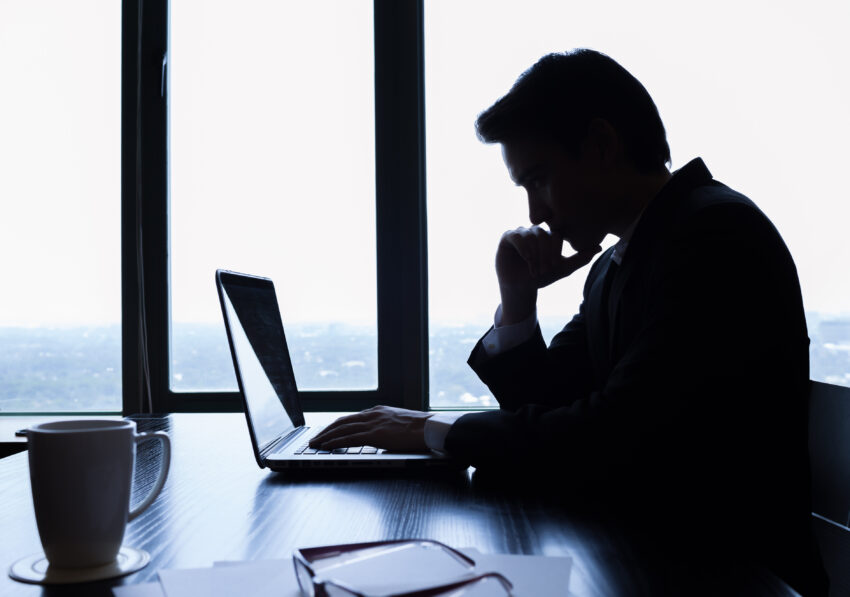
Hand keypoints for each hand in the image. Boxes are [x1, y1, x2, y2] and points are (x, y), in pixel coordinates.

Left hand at [309, 405, 432, 451]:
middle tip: (315, 439)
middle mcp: (373, 414)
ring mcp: (373, 423)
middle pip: (343, 421)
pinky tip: (326, 446)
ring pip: (342, 429)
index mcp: (379, 412)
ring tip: (315, 444)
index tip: (328, 431)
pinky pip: (349, 438)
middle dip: (327, 431)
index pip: (352, 418)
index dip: (338, 425)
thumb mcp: (401, 425)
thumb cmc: (421, 429)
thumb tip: (384, 437)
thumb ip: (389, 428)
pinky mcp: (375, 434)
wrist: (431, 428)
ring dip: (326, 437)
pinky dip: (335, 442)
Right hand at [495, 226, 600, 323]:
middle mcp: (534, 231)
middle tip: (545, 270)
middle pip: (543, 235)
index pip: (555, 235)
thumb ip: (580, 258)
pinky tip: (527, 258)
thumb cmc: (541, 277)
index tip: (554, 267)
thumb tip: (599, 247)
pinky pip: (516, 235)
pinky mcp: (507, 237)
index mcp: (548, 236)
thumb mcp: (562, 269)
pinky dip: (523, 246)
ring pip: (530, 235)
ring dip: (534, 254)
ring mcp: (520, 233)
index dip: (556, 250)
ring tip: (534, 269)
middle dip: (545, 254)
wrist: (521, 287)